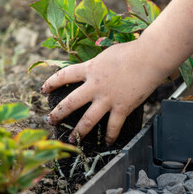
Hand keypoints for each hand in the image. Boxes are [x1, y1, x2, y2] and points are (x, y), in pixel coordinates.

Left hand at [41, 40, 164, 144]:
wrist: (149, 57)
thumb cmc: (131, 51)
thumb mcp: (106, 55)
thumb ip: (96, 65)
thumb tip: (91, 70)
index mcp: (90, 68)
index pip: (63, 76)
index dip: (51, 83)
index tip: (43, 89)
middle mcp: (94, 86)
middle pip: (70, 103)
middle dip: (58, 114)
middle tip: (50, 121)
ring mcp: (107, 98)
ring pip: (87, 120)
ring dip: (78, 132)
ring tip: (71, 140)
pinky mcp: (122, 107)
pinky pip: (113, 126)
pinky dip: (110, 136)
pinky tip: (108, 142)